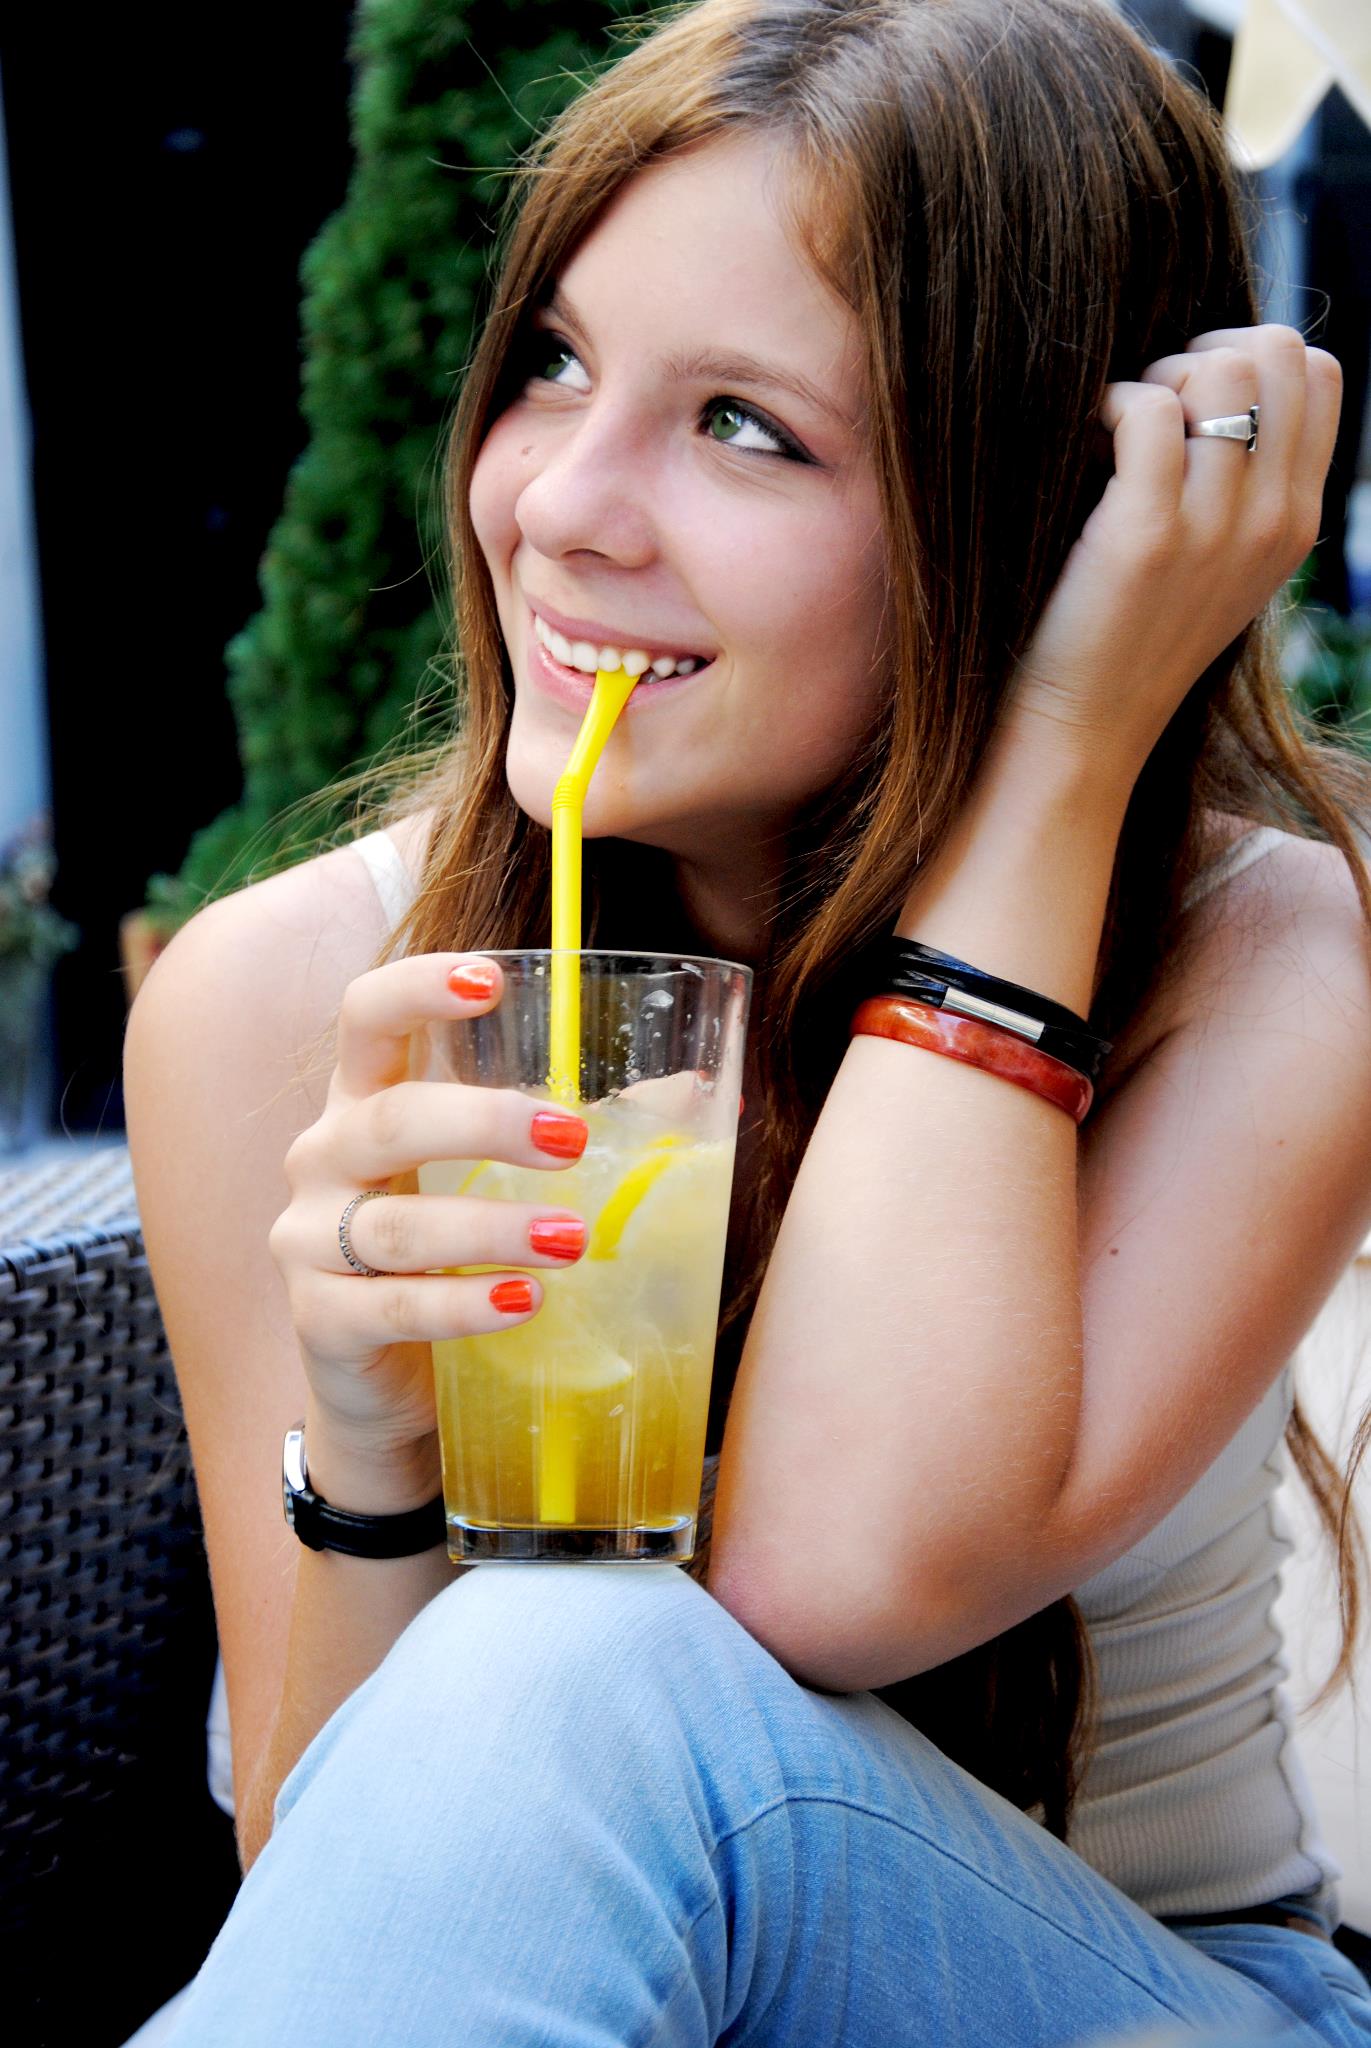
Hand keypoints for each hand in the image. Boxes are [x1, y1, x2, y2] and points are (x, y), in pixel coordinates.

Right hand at [267, 954, 589, 1463]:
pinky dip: (462, 1306)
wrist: (390, 1386)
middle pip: (391, 1119)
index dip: (416, 988)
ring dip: (491, 1229)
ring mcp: (309, 1241)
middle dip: (484, 1123)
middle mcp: (325, 1158)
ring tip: (572, 1240)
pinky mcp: (322, 1322)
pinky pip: (392, 1307)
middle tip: (573, 1141)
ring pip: (397, 1225)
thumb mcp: (498, 1183)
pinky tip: (523, 1302)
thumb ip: (573, 1131)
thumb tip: (695, 1092)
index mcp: (364, 1100)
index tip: (489, 981)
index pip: (366, 1016)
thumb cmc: (453, 1259)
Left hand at [1001, 324, 1341, 787]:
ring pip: (1215, 371)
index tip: (1193, 396)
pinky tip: (1088, 443)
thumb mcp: (1220, 564)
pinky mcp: (1147, 536)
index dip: (1252, 355)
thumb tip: (1219, 377)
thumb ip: (1243, 486)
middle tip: (1154, 408)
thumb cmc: (1132, 634)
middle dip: (1205, 354)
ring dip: (1155, 377)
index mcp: (1296, 521)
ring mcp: (1215, 529)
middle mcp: (1271, 521)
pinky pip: (1147, 409)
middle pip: (1277, 352)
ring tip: (1117, 430)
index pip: (1320, 373)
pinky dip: (1110, 404)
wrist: (1086, 728)